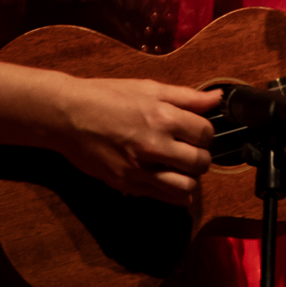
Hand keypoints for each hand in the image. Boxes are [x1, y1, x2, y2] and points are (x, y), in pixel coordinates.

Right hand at [55, 77, 222, 205]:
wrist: (69, 115)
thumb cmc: (108, 96)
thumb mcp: (148, 88)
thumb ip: (186, 96)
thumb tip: (217, 97)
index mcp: (162, 116)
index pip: (205, 132)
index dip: (205, 132)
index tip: (196, 131)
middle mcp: (154, 145)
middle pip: (200, 162)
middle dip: (201, 156)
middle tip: (191, 150)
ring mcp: (140, 168)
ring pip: (186, 187)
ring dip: (190, 178)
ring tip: (182, 168)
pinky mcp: (127, 184)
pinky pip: (163, 198)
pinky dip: (174, 194)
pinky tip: (171, 183)